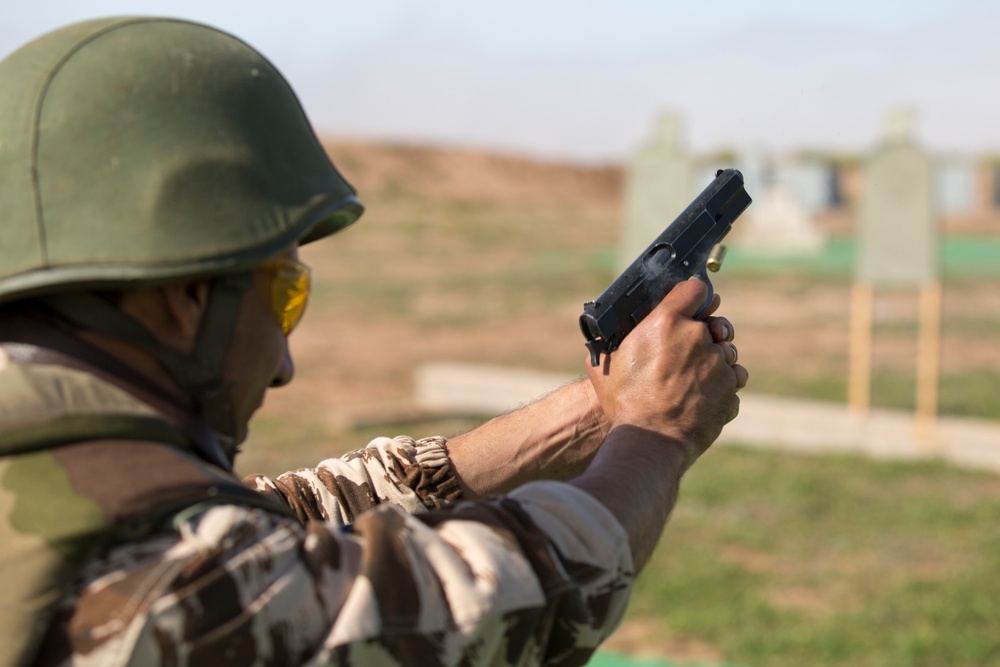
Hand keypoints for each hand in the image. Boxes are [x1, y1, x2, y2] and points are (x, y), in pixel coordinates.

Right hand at [585, 279, 743, 468]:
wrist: (649, 440)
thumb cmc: (624, 402)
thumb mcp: (607, 363)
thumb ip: (611, 340)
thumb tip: (600, 332)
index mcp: (666, 321)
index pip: (694, 289)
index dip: (694, 296)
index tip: (692, 305)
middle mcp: (696, 336)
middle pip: (715, 323)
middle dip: (707, 334)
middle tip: (691, 351)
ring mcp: (717, 362)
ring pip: (727, 352)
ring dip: (716, 361)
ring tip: (695, 379)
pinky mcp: (730, 387)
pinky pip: (734, 378)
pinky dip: (723, 385)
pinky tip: (705, 395)